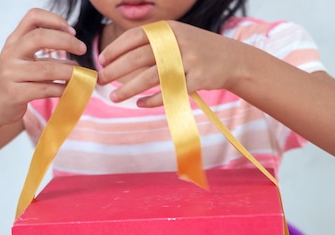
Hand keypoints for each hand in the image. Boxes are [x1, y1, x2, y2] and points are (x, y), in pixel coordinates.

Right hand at [0, 8, 86, 125]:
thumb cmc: (17, 80)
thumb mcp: (26, 60)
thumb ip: (46, 55)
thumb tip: (77, 58)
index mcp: (14, 41)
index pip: (33, 17)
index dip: (55, 20)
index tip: (72, 31)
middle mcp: (10, 53)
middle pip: (39, 38)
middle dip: (66, 41)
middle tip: (82, 49)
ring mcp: (11, 74)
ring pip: (46, 69)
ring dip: (69, 71)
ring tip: (82, 75)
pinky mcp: (15, 94)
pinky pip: (45, 90)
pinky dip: (62, 89)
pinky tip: (70, 90)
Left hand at [97, 21, 239, 106]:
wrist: (233, 59)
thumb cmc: (197, 51)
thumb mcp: (177, 38)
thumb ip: (153, 44)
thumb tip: (119, 59)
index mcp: (168, 29)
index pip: (135, 37)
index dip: (116, 49)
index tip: (102, 61)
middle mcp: (177, 42)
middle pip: (139, 58)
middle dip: (116, 70)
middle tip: (101, 81)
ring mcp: (188, 61)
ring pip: (151, 76)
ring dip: (129, 88)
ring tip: (115, 97)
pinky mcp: (197, 80)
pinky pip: (169, 92)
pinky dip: (152, 100)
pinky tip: (140, 104)